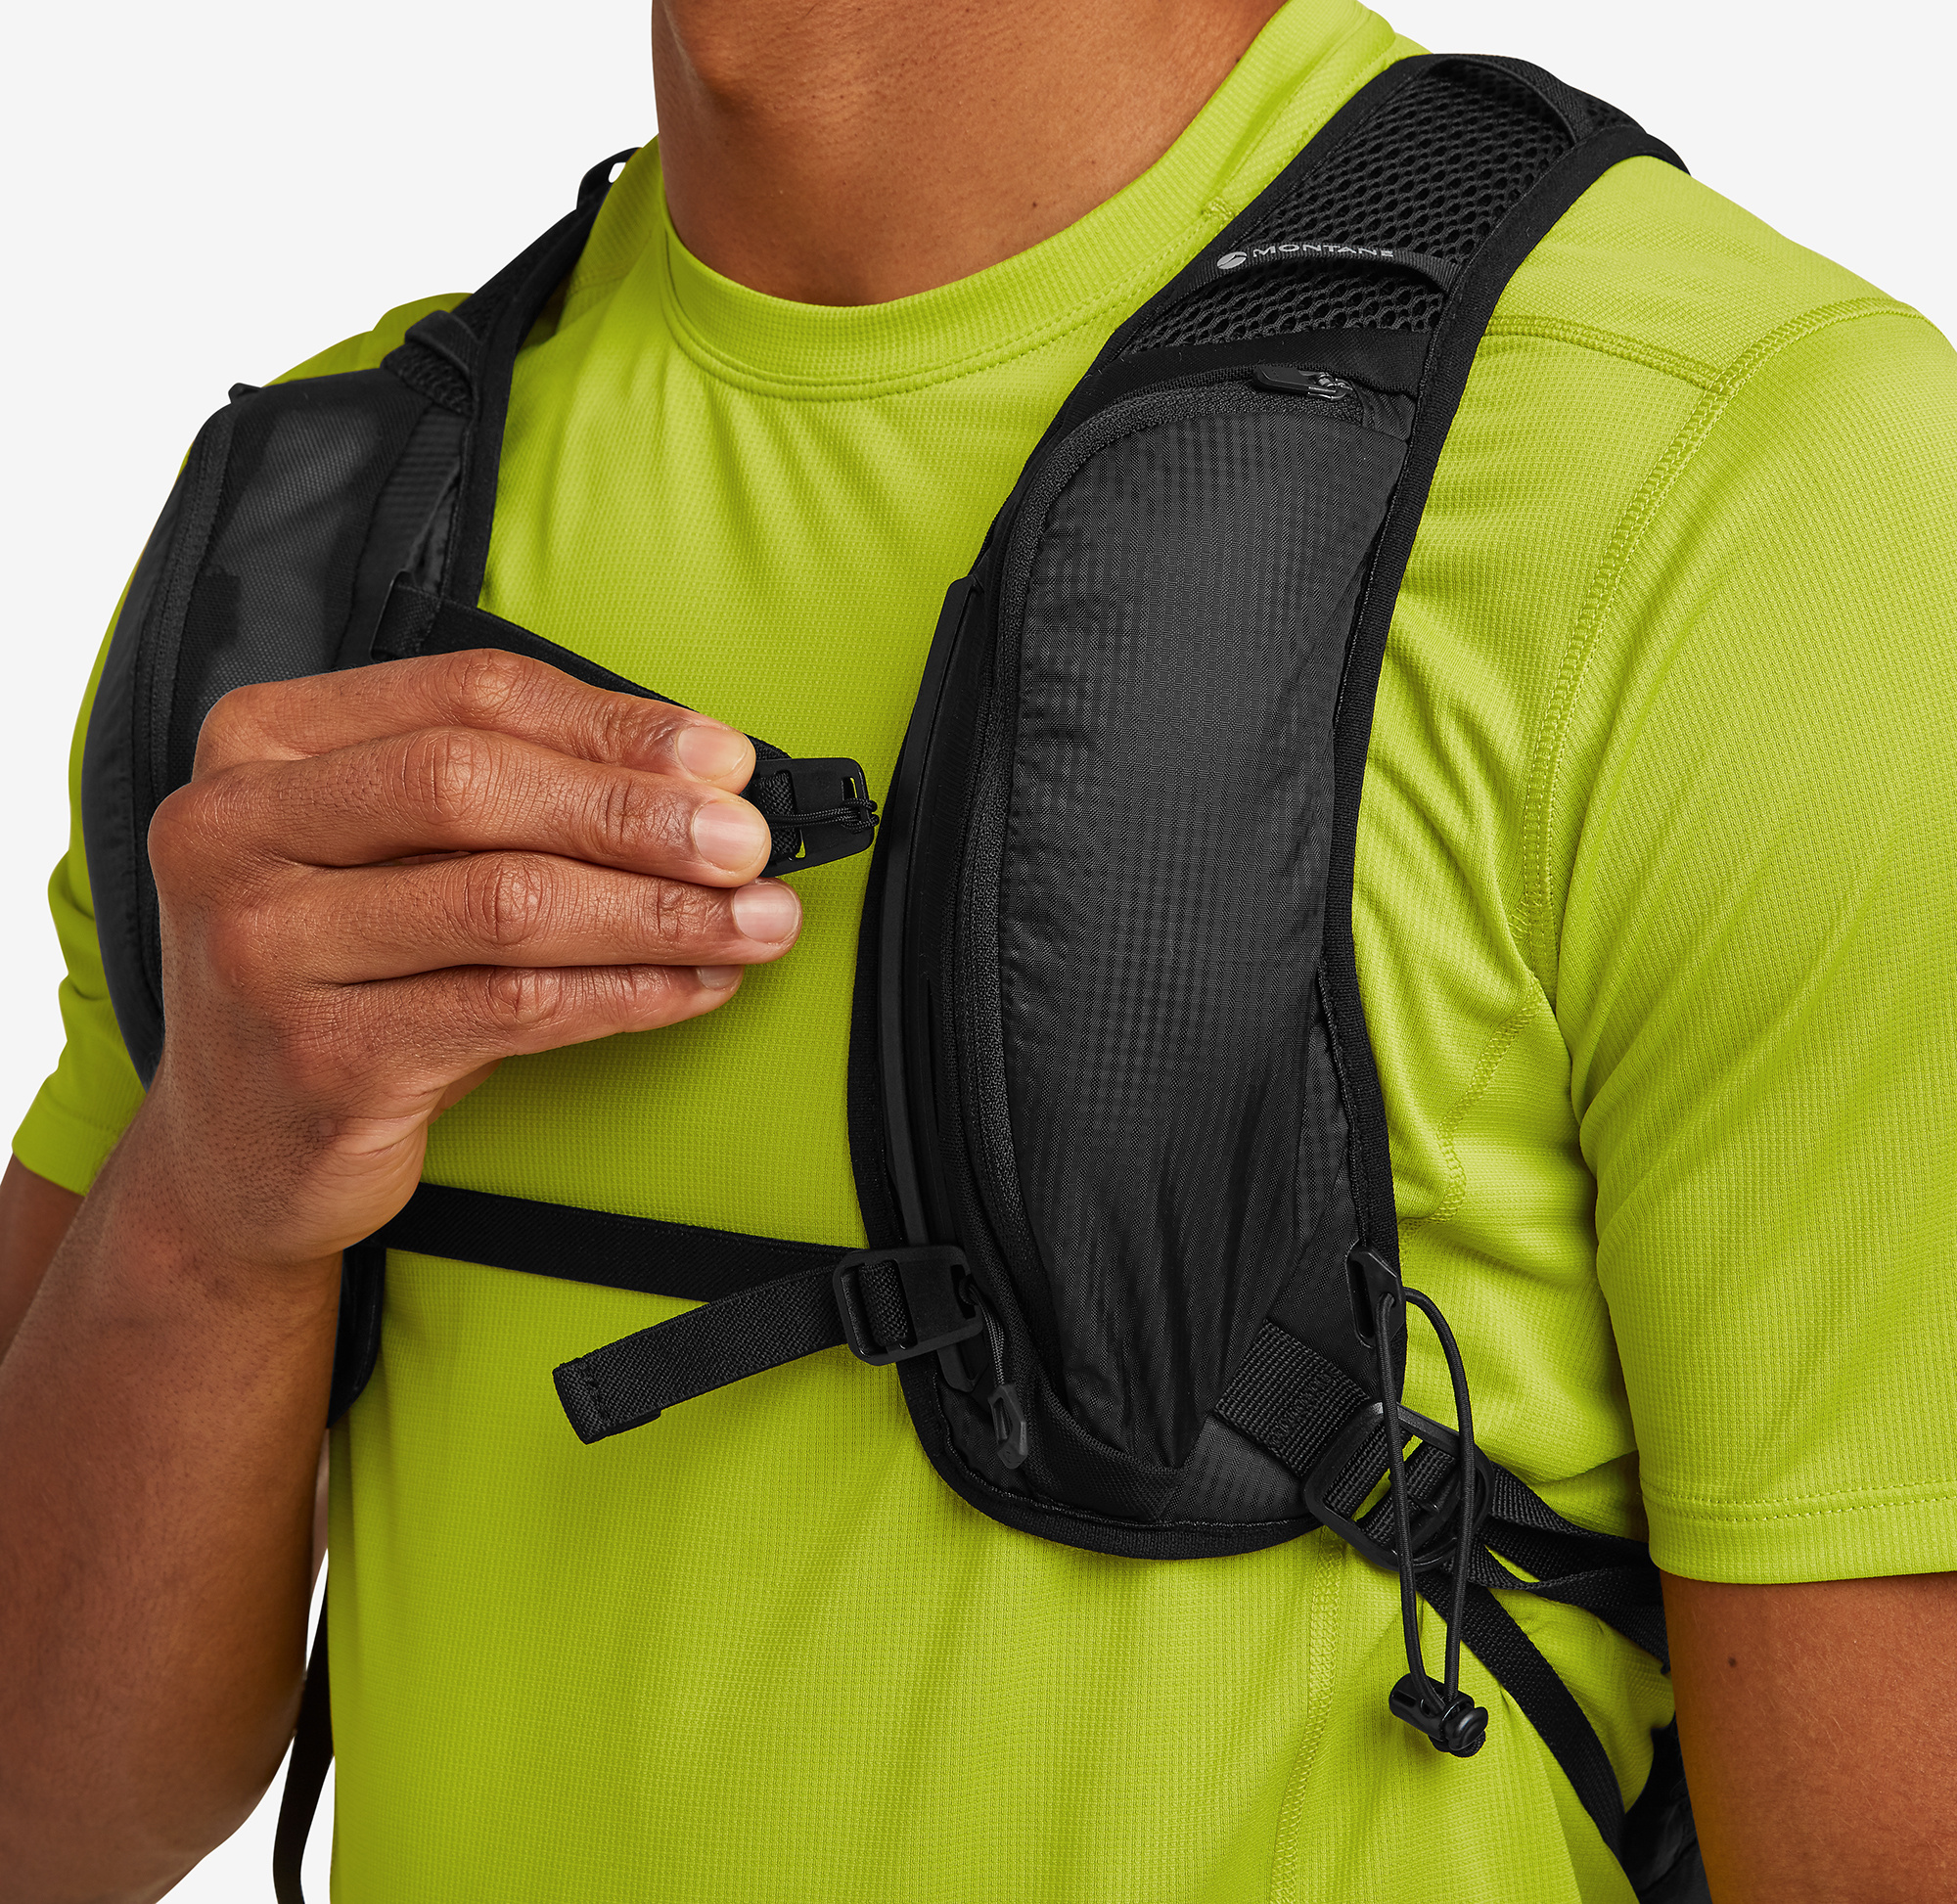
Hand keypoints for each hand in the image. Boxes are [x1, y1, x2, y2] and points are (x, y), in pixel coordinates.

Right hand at [134, 647, 800, 1271]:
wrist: (239, 1147)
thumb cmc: (346, 975)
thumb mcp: (393, 856)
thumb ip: (511, 797)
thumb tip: (703, 782)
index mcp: (262, 743)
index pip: (469, 695)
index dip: (614, 725)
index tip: (725, 761)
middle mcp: (236, 831)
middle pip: (474, 787)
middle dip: (637, 814)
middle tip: (748, 844)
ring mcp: (266, 948)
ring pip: (505, 904)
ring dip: (656, 911)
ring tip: (755, 921)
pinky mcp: (321, 1058)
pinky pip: (514, 1008)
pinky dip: (627, 993)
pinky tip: (695, 986)